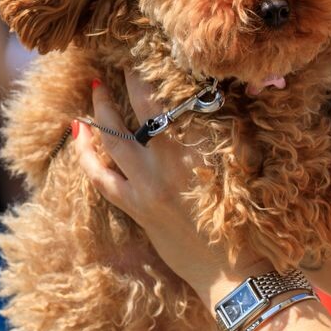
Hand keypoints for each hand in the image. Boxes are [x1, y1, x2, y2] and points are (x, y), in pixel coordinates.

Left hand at [74, 72, 270, 306]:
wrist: (234, 273)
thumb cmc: (250, 221)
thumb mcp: (250, 166)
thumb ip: (236, 130)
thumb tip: (223, 97)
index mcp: (199, 147)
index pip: (168, 99)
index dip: (152, 76)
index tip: (145, 57)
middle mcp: (167, 162)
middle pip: (138, 111)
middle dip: (125, 84)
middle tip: (116, 65)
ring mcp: (147, 186)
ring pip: (113, 140)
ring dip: (101, 113)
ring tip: (95, 91)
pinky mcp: (136, 208)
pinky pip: (101, 178)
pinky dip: (87, 155)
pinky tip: (79, 135)